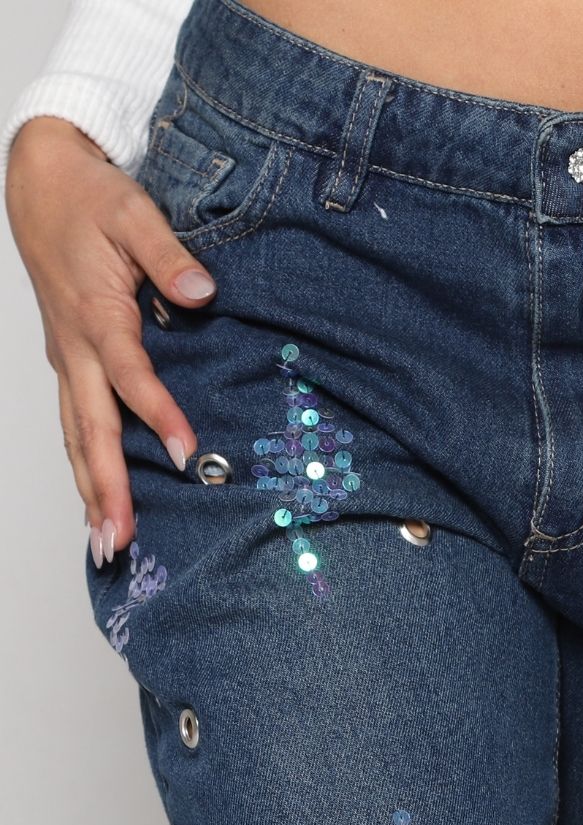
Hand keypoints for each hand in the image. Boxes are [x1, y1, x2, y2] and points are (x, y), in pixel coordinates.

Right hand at [5, 116, 216, 566]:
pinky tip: (96, 506)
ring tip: (107, 543)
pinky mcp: (69, 367)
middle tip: (122, 537)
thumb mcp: (133, 212)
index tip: (186, 453)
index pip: (129, 376)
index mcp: (96, 314)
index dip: (157, 414)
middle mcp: (76, 350)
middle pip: (92, 429)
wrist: (40, 184)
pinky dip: (84, 470)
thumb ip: (169, 254)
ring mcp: (68, 362)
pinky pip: (74, 428)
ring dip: (91, 491)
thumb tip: (203, 292)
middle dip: (107, 487)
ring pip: (76, 438)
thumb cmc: (90, 198)